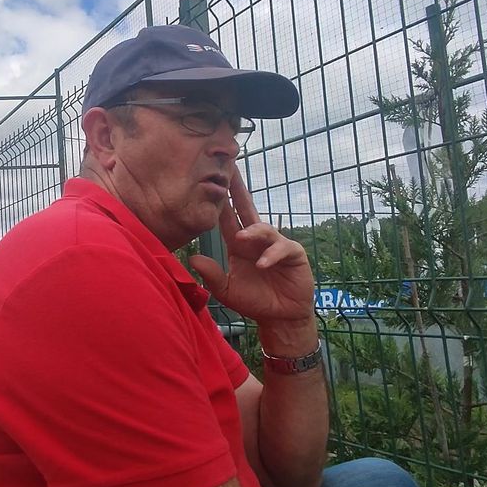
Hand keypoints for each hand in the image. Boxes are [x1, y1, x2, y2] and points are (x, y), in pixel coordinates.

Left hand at [190, 164, 314, 323]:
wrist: (279, 318)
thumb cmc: (253, 301)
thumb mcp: (226, 289)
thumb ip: (211, 275)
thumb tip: (192, 258)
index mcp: (238, 244)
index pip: (227, 218)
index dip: (220, 201)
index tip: (211, 180)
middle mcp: (256, 240)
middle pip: (247, 209)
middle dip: (238, 190)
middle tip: (231, 169)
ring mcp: (275, 245)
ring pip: (264, 229)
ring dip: (253, 232)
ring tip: (241, 238)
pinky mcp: (293, 254)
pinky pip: (282, 248)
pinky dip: (271, 255)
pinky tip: (262, 264)